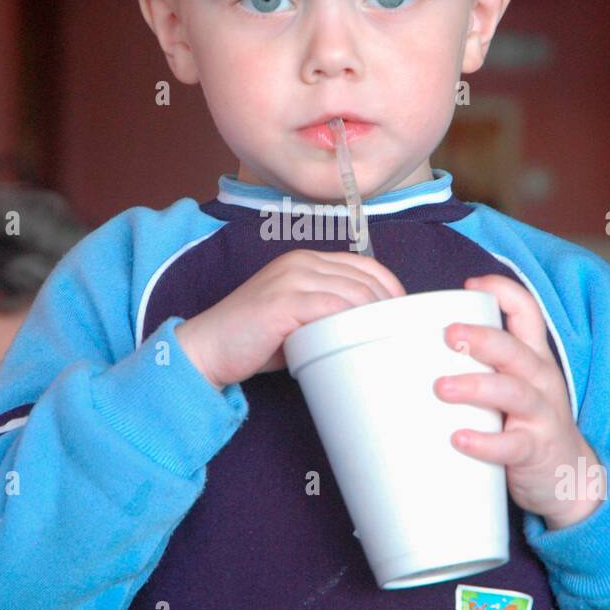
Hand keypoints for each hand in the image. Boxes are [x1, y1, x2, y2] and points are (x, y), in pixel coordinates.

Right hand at [175, 249, 406, 389]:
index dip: (390, 288)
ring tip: (384, 342)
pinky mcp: (284, 301)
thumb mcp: (297, 317)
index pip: (364, 264)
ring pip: (353, 292)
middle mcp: (300, 262)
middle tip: (398, 334)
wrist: (207, 348)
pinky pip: (333, 309)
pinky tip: (360, 342)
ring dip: (375, 318)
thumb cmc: (254, 340)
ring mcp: (291, 279)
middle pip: (364, 278)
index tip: (402, 315)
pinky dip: (352, 325)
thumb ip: (327, 311)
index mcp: (305, 260)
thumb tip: (370, 326)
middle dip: (389, 307)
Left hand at [433, 273, 604, 528]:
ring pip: (514, 392)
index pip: (527, 312)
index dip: (503, 291)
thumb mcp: (513, 387)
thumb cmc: (526, 425)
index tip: (469, 285)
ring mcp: (542, 415)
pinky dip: (485, 442)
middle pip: (515, 350)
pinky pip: (513, 444)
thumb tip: (415, 349)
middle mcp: (541, 380)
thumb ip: (479, 366)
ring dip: (476, 386)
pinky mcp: (537, 450)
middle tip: (447, 334)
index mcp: (533, 358)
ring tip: (441, 387)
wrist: (570, 479)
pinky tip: (459, 438)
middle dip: (482, 338)